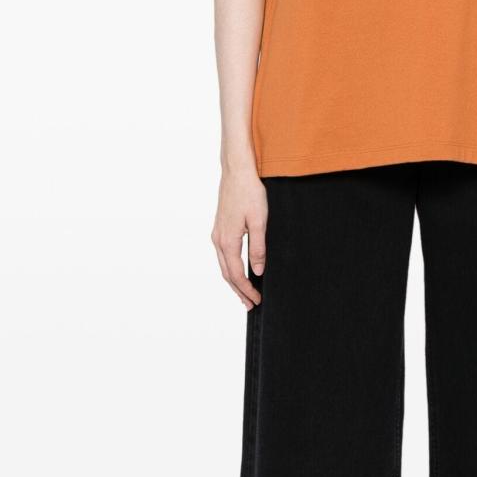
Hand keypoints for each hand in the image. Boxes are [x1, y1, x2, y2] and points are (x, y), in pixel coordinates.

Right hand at [212, 165, 266, 309]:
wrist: (237, 172)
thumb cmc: (250, 193)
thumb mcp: (259, 222)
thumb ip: (258, 248)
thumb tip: (257, 271)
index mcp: (228, 241)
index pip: (236, 274)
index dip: (246, 289)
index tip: (256, 300)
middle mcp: (218, 240)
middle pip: (227, 274)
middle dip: (239, 291)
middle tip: (250, 305)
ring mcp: (217, 234)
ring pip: (224, 266)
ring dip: (234, 281)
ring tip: (244, 293)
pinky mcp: (220, 228)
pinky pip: (223, 255)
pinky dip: (230, 268)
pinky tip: (237, 271)